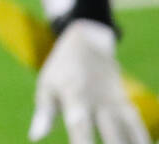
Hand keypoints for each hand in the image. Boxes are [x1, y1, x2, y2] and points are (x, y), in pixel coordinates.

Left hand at [29, 20, 148, 143]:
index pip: (80, 125)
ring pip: (130, 130)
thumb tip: (35, 137)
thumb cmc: (61, 69)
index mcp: (75, 95)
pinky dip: (143, 139)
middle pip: (111, 133)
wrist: (88, 44)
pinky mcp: (127, 104)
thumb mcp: (46, 85)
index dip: (83, 143)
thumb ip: (44, 113)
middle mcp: (99, 100)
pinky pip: (139, 126)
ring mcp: (116, 103)